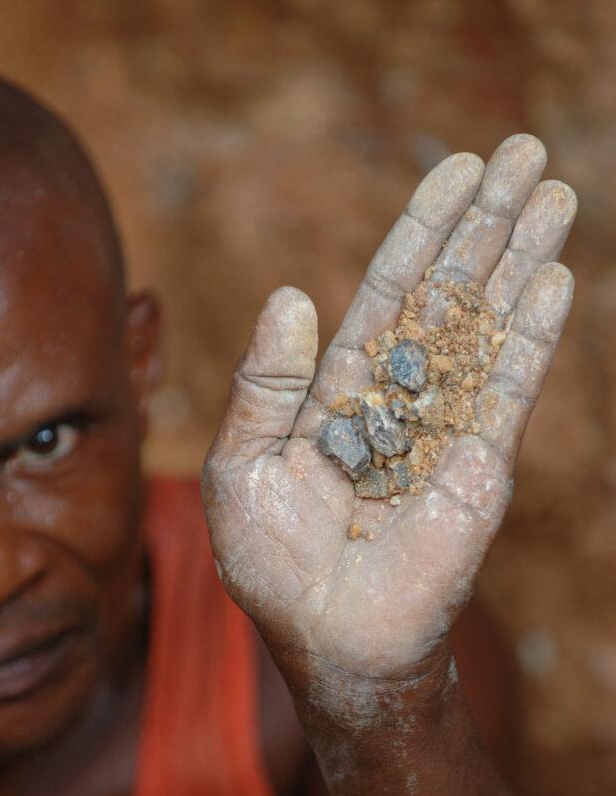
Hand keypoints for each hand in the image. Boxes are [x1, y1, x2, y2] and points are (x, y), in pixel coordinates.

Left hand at [202, 135, 574, 699]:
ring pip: (486, 332)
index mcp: (340, 393)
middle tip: (524, 154)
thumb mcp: (241, 469)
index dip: (418, 235)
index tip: (455, 172)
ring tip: (555, 195)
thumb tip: (290, 296)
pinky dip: (528, 341)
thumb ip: (262, 387)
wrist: (329, 642)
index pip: (386, 296)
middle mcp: (400, 401)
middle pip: (447, 297)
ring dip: (519, 263)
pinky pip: (506, 395)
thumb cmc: (272, 565)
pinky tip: (553, 281)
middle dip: (483, 228)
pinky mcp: (478, 470)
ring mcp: (445, 433)